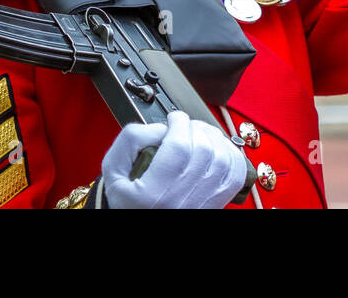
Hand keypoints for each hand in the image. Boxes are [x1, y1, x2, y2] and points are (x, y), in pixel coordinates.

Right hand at [101, 110, 247, 208]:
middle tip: (185, 126)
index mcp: (153, 194)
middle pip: (203, 150)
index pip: (178, 147)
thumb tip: (162, 128)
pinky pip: (235, 177)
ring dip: (214, 138)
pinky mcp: (213, 206)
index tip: (173, 118)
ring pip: (223, 160)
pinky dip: (232, 156)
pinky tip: (218, 148)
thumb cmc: (126, 202)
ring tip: (199, 134)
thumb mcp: (112, 171)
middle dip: (196, 128)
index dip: (179, 123)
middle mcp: (181, 201)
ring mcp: (201, 205)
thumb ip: (130, 141)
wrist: (137, 228)